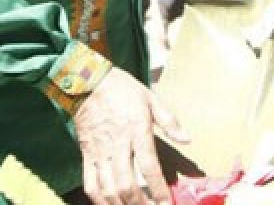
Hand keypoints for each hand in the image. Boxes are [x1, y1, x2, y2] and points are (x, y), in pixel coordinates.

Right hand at [75, 67, 187, 204]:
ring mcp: (99, 152)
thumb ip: (169, 121)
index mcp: (136, 131)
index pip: (149, 167)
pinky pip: (90, 184)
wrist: (88, 81)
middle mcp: (117, 145)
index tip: (167, 203)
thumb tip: (187, 139)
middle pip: (126, 185)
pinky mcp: (86, 155)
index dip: (158, 190)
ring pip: (108, 189)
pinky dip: (99, 201)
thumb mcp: (151, 98)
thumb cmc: (122, 89)